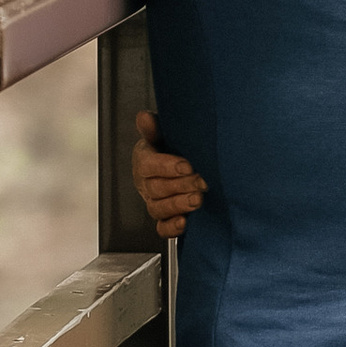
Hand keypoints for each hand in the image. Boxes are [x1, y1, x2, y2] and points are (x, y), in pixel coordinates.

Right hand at [132, 111, 205, 239]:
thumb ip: (155, 128)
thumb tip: (144, 117)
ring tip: (197, 200)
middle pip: (156, 188)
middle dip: (180, 185)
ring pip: (158, 208)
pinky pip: (162, 229)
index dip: (166, 166)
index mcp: (145, 161)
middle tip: (201, 182)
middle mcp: (147, 184)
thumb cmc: (175, 148)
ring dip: (178, 205)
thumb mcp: (166, 134)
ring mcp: (155, 202)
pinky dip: (172, 228)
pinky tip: (185, 222)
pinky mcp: (165, 219)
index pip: (148, 165)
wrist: (190, 166)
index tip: (186, 165)